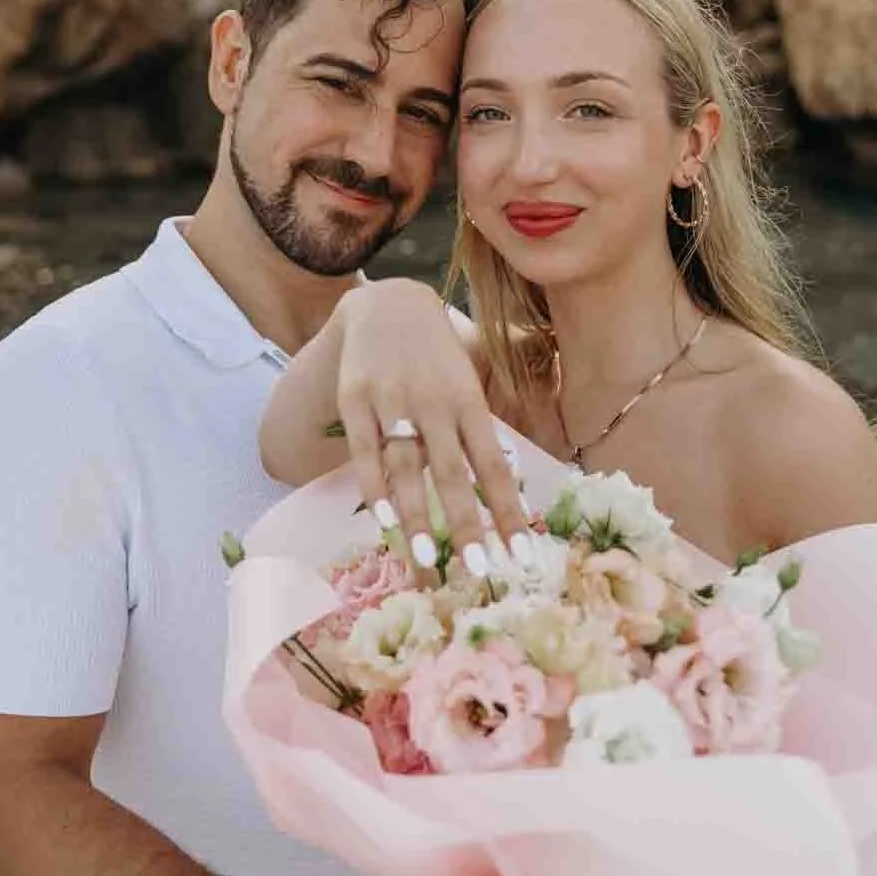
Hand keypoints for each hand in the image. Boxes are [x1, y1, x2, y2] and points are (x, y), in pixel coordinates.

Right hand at [334, 280, 531, 575]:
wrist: (388, 302)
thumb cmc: (437, 359)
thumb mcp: (467, 386)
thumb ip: (479, 435)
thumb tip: (506, 492)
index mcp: (469, 402)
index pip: (494, 466)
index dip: (508, 513)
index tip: (522, 556)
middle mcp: (434, 403)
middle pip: (453, 473)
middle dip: (465, 525)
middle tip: (477, 572)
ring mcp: (392, 401)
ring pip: (406, 467)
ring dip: (417, 517)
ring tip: (425, 561)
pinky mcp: (355, 399)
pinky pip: (364, 450)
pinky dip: (373, 485)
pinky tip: (383, 520)